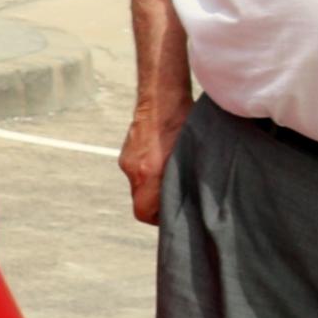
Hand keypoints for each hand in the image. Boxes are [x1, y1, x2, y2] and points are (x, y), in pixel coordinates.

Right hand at [120, 93, 189, 226]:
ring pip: (138, 185)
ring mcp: (127, 160)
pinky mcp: (126, 152)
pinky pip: (136, 171)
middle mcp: (134, 169)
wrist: (162, 98)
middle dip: (155, 202)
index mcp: (149, 173)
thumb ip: (184, 181)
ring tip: (170, 174)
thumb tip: (191, 199)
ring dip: (152, 185)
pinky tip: (162, 159)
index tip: (170, 214)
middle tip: (174, 196)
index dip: (156, 218)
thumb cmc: (183, 124)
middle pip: (140, 200)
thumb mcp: (191, 156)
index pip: (143, 212)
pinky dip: (147, 171)